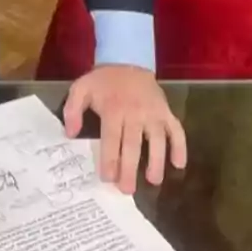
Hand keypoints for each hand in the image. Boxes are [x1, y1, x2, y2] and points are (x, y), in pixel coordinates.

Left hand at [63, 64, 186, 193]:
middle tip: (127, 190)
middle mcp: (135, 113)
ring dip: (157, 161)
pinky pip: (177, 130)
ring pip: (157, 140)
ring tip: (154, 181)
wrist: (127, 60)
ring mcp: (154, 113)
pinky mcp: (166, 112)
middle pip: (133, 144)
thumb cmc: (102, 81)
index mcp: (113, 109)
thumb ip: (72, 111)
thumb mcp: (80, 89)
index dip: (110, 159)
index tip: (108, 178)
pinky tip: (179, 164)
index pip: (111, 138)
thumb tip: (70, 134)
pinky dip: (180, 146)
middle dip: (130, 168)